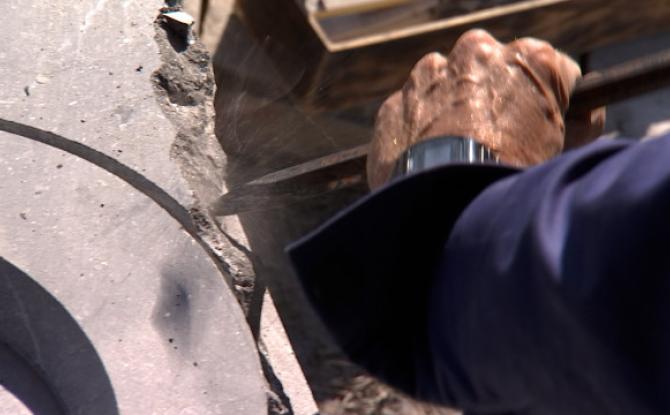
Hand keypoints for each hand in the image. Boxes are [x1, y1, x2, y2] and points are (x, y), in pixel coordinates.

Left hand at [367, 29, 604, 188]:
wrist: (446, 204)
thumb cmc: (510, 174)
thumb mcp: (561, 148)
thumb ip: (575, 122)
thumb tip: (584, 119)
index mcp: (527, 57)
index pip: (546, 70)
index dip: (545, 101)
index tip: (538, 124)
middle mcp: (475, 52)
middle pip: (489, 73)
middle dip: (493, 99)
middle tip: (495, 140)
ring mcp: (426, 76)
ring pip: (444, 88)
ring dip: (451, 112)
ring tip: (458, 155)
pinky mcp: (393, 106)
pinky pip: (410, 115)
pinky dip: (418, 134)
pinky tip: (430, 163)